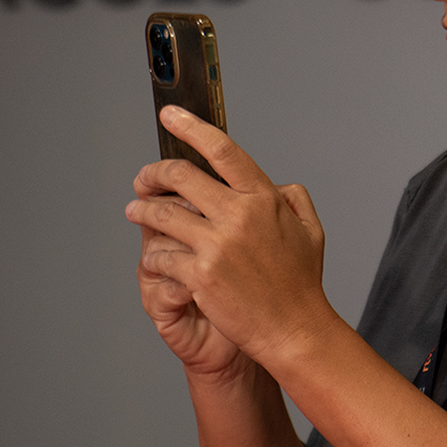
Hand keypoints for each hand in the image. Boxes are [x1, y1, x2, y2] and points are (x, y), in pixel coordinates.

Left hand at [125, 106, 335, 368]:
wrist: (295, 331)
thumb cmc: (302, 285)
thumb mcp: (310, 231)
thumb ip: (293, 199)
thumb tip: (275, 185)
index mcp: (265, 199)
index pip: (222, 150)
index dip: (192, 128)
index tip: (170, 115)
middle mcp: (240, 215)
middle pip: (181, 176)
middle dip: (153, 174)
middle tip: (143, 180)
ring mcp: (218, 245)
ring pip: (162, 214)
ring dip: (141, 210)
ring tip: (135, 212)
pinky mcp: (200, 275)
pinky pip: (161, 254)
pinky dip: (153, 253)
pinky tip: (154, 256)